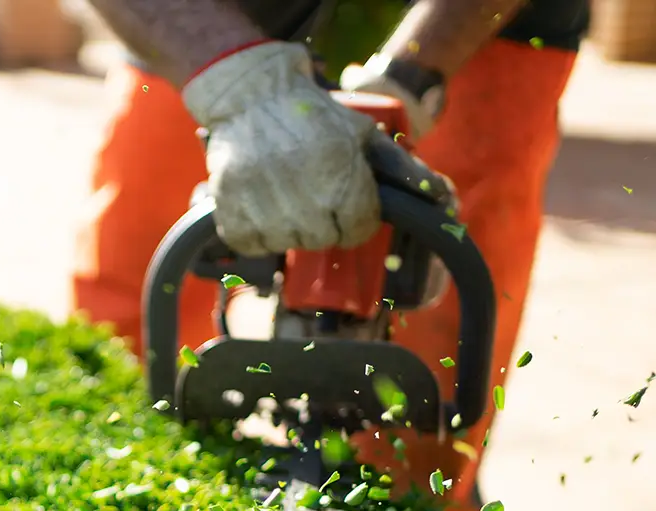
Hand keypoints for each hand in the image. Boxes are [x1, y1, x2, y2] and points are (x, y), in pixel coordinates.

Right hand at [182, 42, 446, 258]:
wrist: (253, 96)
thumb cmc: (316, 117)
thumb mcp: (367, 137)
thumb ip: (406, 172)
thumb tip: (446, 201)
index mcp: (341, 182)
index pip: (357, 231)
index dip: (354, 216)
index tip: (343, 198)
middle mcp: (304, 202)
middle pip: (323, 241)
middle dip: (322, 221)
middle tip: (311, 189)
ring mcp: (265, 210)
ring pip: (289, 246)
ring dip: (290, 227)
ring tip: (285, 193)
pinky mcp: (233, 213)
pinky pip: (254, 245)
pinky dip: (258, 231)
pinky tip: (262, 203)